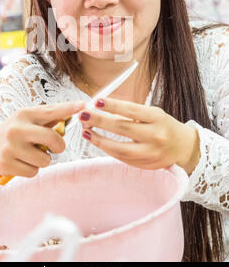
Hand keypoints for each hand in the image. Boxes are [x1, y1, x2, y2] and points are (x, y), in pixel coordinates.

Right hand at [0, 100, 84, 196]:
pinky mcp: (6, 163)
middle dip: (58, 147)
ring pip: (45, 160)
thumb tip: (75, 111)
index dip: (68, 109)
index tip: (83, 106)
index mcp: (25, 114)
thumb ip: (48, 118)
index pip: (51, 111)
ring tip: (29, 155)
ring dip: (41, 161)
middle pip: (52, 139)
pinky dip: (31, 170)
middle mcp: (17, 128)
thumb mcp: (26, 121)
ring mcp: (10, 146)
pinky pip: (33, 172)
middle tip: (53, 148)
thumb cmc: (13, 134)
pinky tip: (20, 163)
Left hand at [79, 99, 199, 174]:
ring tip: (86, 131)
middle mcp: (155, 135)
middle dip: (100, 121)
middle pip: (122, 128)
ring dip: (99, 140)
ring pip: (120, 148)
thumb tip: (102, 107)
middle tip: (83, 115)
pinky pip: (122, 158)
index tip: (96, 101)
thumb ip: (130, 112)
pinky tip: (97, 141)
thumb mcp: (152, 114)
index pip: (131, 110)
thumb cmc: (163, 126)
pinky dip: (107, 150)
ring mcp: (150, 153)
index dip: (112, 106)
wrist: (183, 147)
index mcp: (157, 118)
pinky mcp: (145, 165)